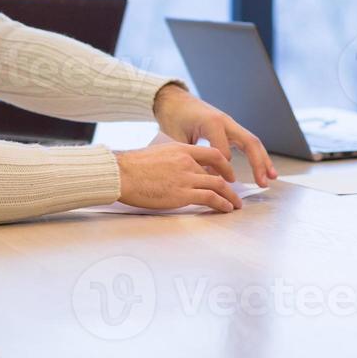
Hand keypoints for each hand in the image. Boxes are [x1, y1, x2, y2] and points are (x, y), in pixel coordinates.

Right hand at [114, 141, 244, 212]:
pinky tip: (225, 208)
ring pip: (217, 185)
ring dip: (229, 196)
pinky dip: (221, 203)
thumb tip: (176, 169)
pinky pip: (210, 198)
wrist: (121, 174)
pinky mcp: (182, 194)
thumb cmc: (131, 167)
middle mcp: (187, 161)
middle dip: (229, 183)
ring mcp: (186, 177)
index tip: (228, 173)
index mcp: (181, 149)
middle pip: (217, 172)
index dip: (224, 164)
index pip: (211, 154)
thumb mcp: (157, 154)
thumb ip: (172, 160)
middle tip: (234, 191)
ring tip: (235, 204)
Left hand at [152, 83, 276, 185]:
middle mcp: (226, 121)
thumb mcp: (177, 139)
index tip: (217, 184)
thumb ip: (192, 158)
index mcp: (211, 123)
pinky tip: (263, 168)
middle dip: (258, 163)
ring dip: (263, 160)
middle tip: (263, 183)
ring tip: (271, 177)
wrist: (174, 100)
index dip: (221, 171)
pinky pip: (247, 142)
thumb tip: (208, 178)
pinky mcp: (230, 127)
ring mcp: (230, 123)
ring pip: (252, 142)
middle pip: (249, 142)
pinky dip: (257, 155)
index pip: (223, 153)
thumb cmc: (173, 118)